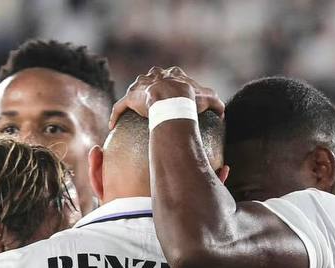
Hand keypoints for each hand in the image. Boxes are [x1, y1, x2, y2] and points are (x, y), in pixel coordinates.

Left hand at [110, 66, 224, 128]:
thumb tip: (222, 112)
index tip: (172, 91)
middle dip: (150, 86)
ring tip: (133, 111)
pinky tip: (112, 126)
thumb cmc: (189, 98)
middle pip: (151, 78)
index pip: (171, 74)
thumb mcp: (207, 98)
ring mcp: (141, 86)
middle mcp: (154, 76)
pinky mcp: (130, 98)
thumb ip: (216, 103)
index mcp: (172, 74)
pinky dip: (115, 115)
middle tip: (151, 101)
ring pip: (135, 90)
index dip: (171, 81)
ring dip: (133, 98)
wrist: (171, 100)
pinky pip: (119, 107)